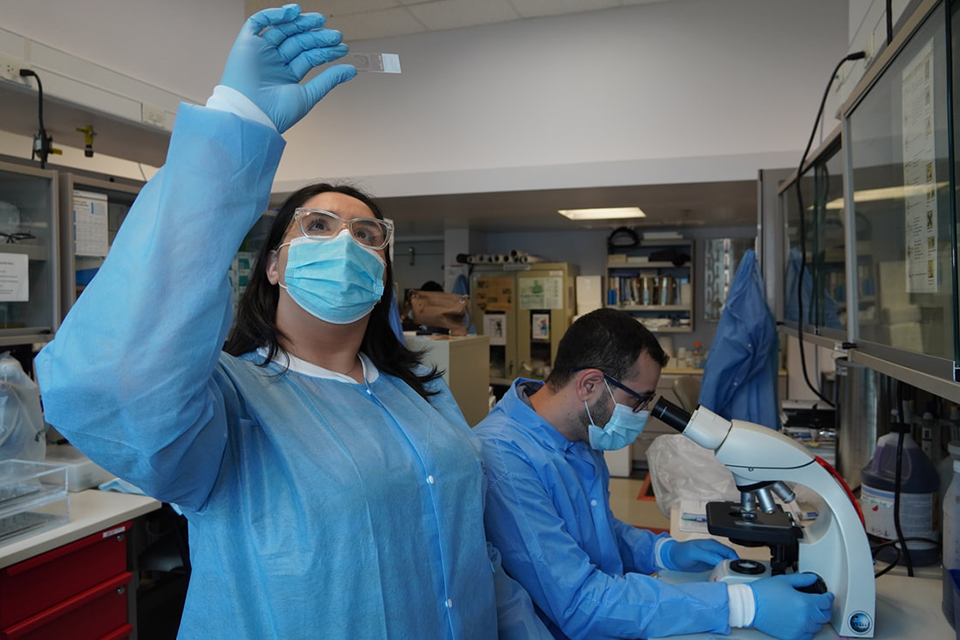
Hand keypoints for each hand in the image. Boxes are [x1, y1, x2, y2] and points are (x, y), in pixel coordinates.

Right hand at [220, 3, 356, 131]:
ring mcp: (261, 52)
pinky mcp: (246, 44)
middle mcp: (274, 63)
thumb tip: (351, 70)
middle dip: (317, 36)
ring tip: (319, 21)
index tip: (342, 47)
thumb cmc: (275, 113)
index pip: (309, 57)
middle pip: (298, 42)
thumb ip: (329, 80)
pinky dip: (274, 15)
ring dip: (301, 23)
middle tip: (335, 34)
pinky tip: (293, 13)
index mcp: (287, 76)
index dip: (326, 50)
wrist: (252, 115)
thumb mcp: (309, 94)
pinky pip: (258, 22)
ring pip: (283, 30)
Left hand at [662, 538, 737, 571]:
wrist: (672, 556)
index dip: (734, 561)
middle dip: (733, 566)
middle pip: (729, 558)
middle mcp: (713, 550)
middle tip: (733, 576)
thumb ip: (708, 556)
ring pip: (725, 563)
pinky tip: (721, 577)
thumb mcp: (694, 553)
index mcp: (712, 545)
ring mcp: (711, 557)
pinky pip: (719, 567)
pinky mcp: (709, 563)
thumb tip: (721, 560)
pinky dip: (722, 572)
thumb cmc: (680, 552)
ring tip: (728, 578)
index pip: (729, 552)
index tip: (736, 570)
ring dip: (727, 570)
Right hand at [749, 574, 833, 639]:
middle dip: (824, 608)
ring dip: (816, 619)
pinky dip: (808, 630)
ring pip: (817, 626)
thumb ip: (802, 579)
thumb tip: (812, 579)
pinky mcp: (792, 636)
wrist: (750, 606)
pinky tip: (803, 623)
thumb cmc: (763, 593)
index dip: (828, 597)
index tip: (827, 596)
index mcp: (805, 603)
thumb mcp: (784, 580)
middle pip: (825, 615)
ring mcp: (799, 628)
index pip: (826, 602)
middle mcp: (805, 618)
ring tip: (810, 612)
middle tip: (820, 604)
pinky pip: (808, 636)